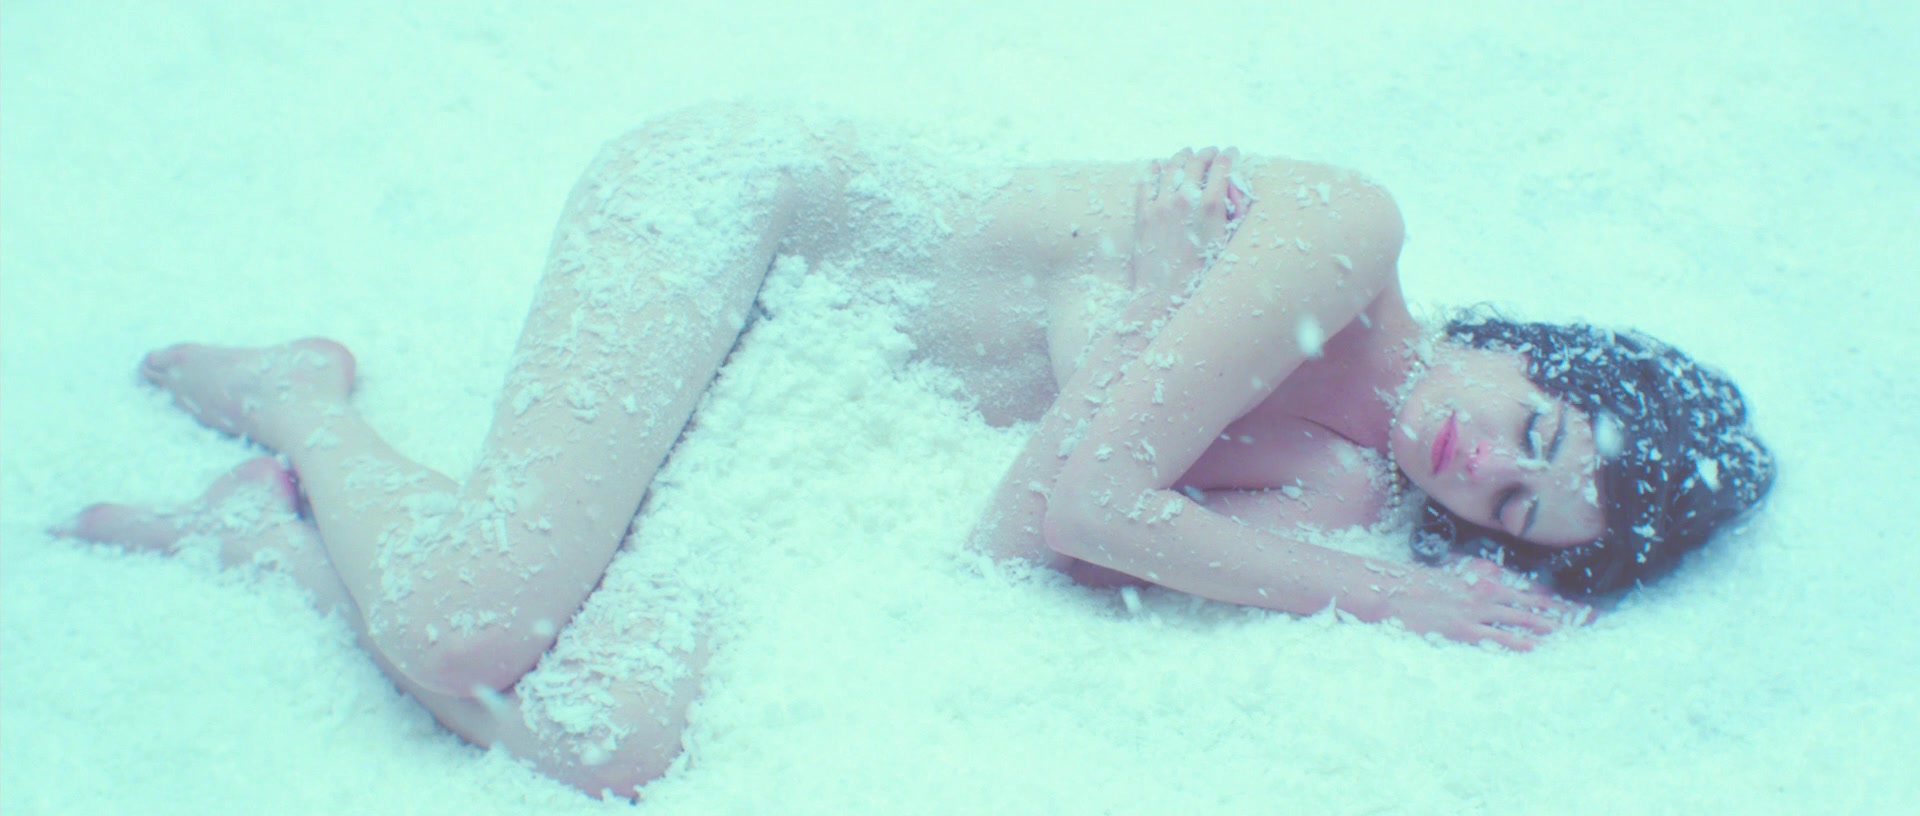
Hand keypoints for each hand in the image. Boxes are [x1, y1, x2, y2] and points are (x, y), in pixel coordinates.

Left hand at [1129, 147, 1249, 295]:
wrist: (1165, 295)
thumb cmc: (1202, 274)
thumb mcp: (1227, 242)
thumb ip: (1233, 213)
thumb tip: (1234, 189)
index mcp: (1211, 207)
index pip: (1222, 167)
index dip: (1229, 156)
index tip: (1231, 153)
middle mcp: (1186, 200)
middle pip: (1197, 161)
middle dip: (1207, 153)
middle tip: (1211, 152)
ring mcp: (1161, 205)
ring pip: (1172, 167)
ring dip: (1182, 156)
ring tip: (1187, 153)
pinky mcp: (1143, 214)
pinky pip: (1146, 183)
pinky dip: (1153, 170)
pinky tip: (1157, 164)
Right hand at [1380, 557, 1593, 650]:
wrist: (1388, 590)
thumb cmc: (1414, 584)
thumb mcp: (1448, 576)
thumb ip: (1473, 579)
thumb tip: (1492, 582)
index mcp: (1481, 580)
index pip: (1526, 590)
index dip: (1552, 598)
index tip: (1575, 606)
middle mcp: (1483, 593)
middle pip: (1530, 603)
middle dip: (1558, 611)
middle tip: (1587, 619)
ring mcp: (1473, 611)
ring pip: (1518, 618)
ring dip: (1544, 625)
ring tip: (1568, 632)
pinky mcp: (1461, 628)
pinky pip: (1494, 636)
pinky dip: (1516, 641)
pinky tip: (1534, 646)